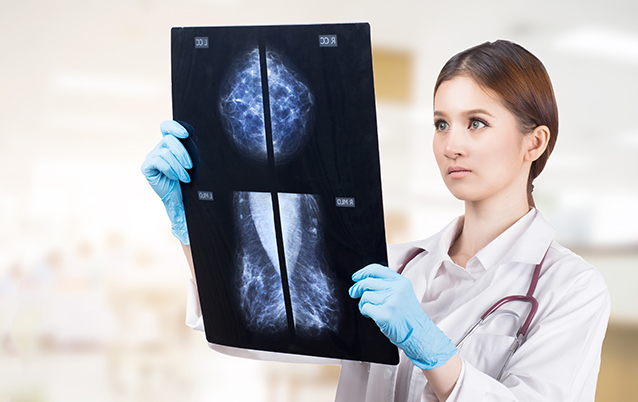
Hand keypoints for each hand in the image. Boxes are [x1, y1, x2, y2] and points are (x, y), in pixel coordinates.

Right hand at [141, 120, 191, 244]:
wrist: (179, 199)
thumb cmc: (187, 181)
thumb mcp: (192, 164)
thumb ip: (192, 151)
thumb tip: (203, 139)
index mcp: (169, 144)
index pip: (167, 127)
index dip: (175, 126)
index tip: (188, 134)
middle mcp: (159, 148)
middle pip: (168, 139)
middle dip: (182, 152)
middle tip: (190, 166)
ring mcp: (151, 157)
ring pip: (165, 152)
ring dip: (178, 166)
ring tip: (185, 178)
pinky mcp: (147, 167)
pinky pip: (158, 162)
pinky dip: (170, 170)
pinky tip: (175, 178)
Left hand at [349, 264, 456, 369]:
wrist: (419, 333)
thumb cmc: (408, 315)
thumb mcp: (403, 293)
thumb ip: (387, 284)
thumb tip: (362, 280)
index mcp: (401, 281)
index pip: (376, 269)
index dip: (363, 272)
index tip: (356, 277)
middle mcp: (397, 289)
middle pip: (367, 282)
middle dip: (357, 288)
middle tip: (353, 293)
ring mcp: (391, 302)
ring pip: (365, 296)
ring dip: (363, 303)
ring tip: (371, 309)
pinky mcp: (385, 315)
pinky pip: (365, 307)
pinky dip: (364, 311)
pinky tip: (371, 315)